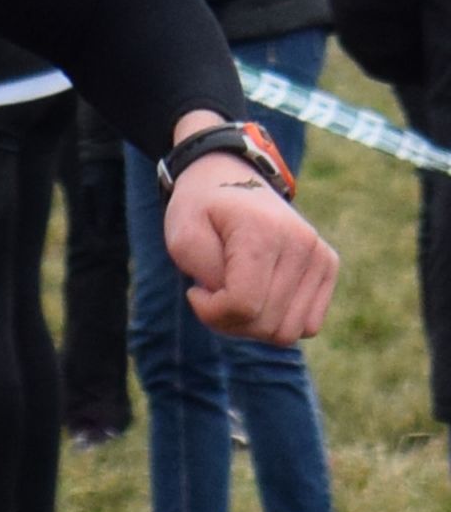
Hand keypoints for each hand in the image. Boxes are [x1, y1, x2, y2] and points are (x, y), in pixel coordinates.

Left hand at [163, 156, 336, 342]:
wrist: (229, 179)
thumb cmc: (201, 210)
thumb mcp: (183, 237)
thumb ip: (206, 274)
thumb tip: (243, 306)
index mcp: (263, 233)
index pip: (243, 305)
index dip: (211, 312)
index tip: (196, 291)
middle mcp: (300, 243)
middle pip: (266, 324)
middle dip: (229, 321)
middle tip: (213, 294)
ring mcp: (320, 255)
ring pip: (288, 332)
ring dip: (254, 325)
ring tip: (236, 296)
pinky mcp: (328, 265)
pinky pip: (308, 325)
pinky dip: (279, 321)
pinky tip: (260, 296)